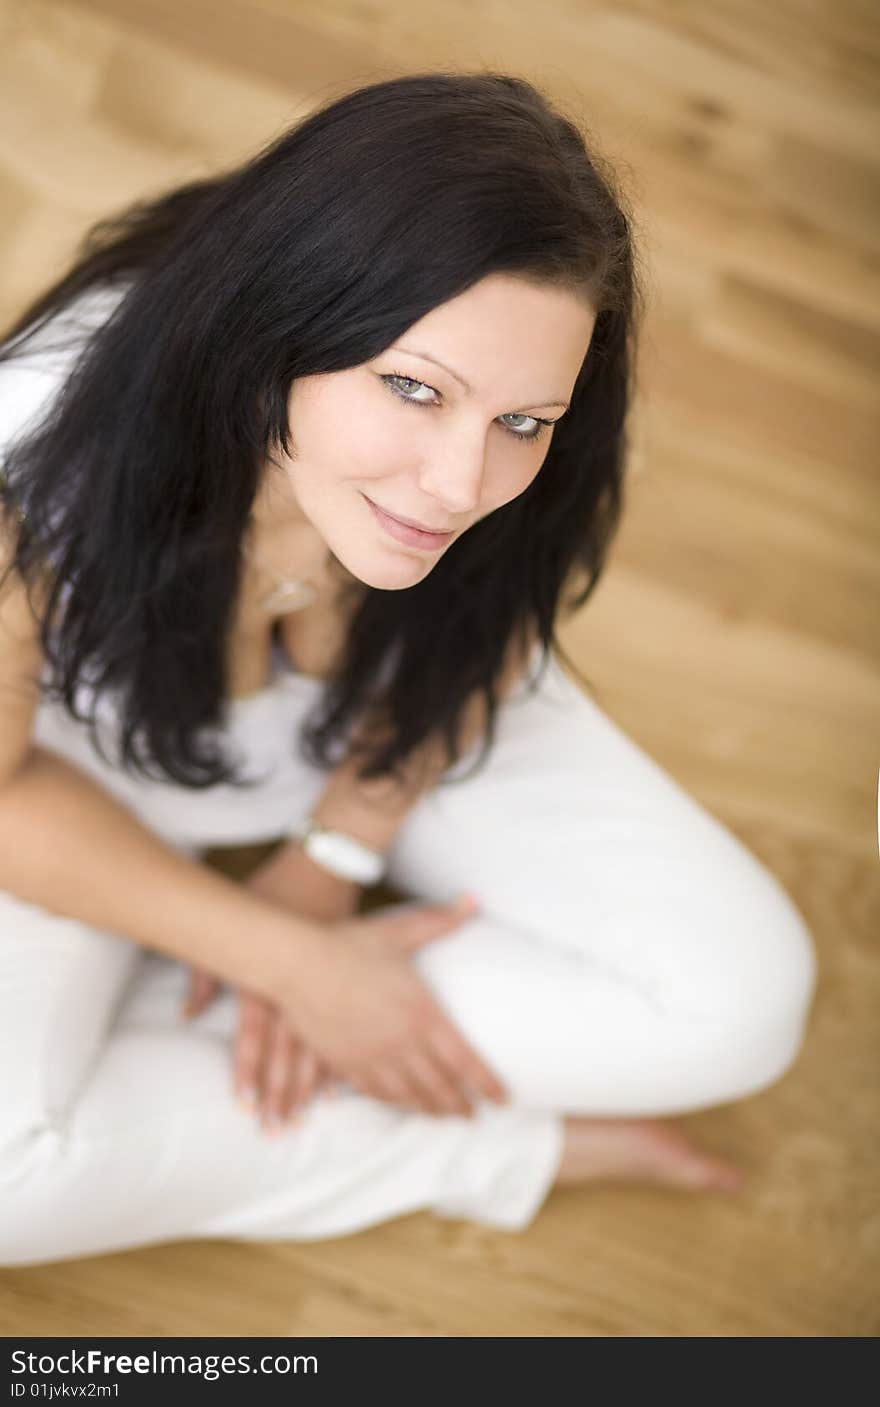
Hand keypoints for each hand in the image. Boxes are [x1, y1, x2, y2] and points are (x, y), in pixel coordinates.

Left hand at [181, 841, 361, 1131]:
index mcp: (268, 974)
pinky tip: (337, 1094)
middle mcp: (299, 989)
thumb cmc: (275, 892)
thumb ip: (206, 971)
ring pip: (320, 1052)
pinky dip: (341, 1066)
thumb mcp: (236, 923)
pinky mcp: (351, 987)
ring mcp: (328, 990)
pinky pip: (347, 1035)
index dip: (250, 1071)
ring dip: (308, 1089)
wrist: (325, 867)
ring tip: (301, 1121)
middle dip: (281, 1093)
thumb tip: (186, 1013)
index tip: (246, 1105)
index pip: (256, 1034)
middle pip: (289, 1053)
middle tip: (275, 1130)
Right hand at [278, 893, 509, 1117]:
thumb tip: (473, 900)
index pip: (464, 1060)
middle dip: (461, 1104)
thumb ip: (441, 921)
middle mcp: (401, 1041)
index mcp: (421, 1012)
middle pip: (440, 1085)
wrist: (297, 964)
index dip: (486, 1083)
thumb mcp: (399, 931)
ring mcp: (372, 1056)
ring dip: (431, 1109)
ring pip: (410, 1095)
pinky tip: (404, 1104)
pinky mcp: (346, 1063)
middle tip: (474, 1114)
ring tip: (445, 1116)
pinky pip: (377, 1092)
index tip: (502, 1098)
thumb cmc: (350, 945)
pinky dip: (397, 1103)